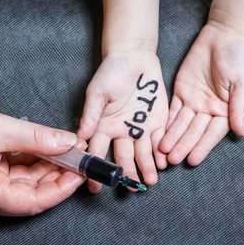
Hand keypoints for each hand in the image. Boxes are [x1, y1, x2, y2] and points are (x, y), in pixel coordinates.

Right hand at [0, 91, 85, 215]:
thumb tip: (68, 143)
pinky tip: (45, 147)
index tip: (80, 172)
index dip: (60, 189)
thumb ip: (37, 138)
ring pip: (23, 183)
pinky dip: (29, 161)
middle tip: (77, 156)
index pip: (33, 202)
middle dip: (55, 174)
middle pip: (29, 194)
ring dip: (44, 166)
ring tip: (65, 148)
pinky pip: (12, 173)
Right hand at [77, 51, 168, 192]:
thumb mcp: (97, 93)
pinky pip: (159, 141)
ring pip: (143, 153)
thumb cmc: (111, 72)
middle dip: (127, 173)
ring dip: (146, 167)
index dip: (96, 169)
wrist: (134, 57)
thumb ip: (91, 116)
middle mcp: (121, 132)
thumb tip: (80, 137)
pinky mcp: (156, 122)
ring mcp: (139, 129)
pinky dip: (160, 152)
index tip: (95, 186)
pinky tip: (163, 162)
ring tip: (151, 181)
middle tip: (132, 187)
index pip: (97, 153)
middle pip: (123, 157)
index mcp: (103, 127)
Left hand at [160, 24, 243, 165]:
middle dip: (183, 145)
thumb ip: (239, 108)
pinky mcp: (181, 93)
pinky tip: (158, 134)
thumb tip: (242, 132)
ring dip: (172, 137)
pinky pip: (172, 111)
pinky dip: (166, 123)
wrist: (223, 36)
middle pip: (194, 132)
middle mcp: (208, 111)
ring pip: (181, 124)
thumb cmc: (238, 58)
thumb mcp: (242, 83)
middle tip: (172, 159)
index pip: (212, 133)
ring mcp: (194, 103)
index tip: (193, 159)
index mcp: (225, 111)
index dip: (202, 146)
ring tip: (162, 151)